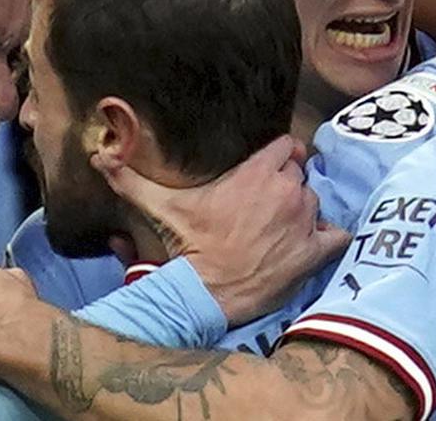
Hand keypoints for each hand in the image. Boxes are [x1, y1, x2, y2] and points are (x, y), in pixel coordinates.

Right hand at [93, 135, 350, 325]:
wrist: (207, 290)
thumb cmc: (188, 244)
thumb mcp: (160, 206)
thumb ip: (131, 177)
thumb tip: (98, 156)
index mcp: (256, 171)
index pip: (285, 145)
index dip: (278, 156)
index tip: (267, 168)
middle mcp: (286, 190)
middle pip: (300, 172)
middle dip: (288, 182)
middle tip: (269, 201)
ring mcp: (304, 219)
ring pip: (316, 200)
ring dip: (304, 210)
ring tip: (284, 225)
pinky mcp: (314, 250)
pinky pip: (337, 234)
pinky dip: (329, 237)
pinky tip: (315, 242)